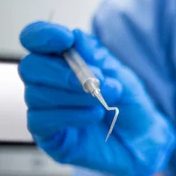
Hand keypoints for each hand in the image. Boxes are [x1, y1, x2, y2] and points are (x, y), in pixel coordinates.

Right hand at [19, 21, 175, 175]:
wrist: (144, 140)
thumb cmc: (130, 106)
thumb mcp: (118, 74)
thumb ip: (95, 55)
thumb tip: (75, 36)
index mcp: (63, 61)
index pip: (35, 40)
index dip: (43, 35)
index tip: (65, 39)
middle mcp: (48, 84)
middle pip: (30, 67)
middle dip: (62, 73)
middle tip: (95, 82)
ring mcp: (45, 110)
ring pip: (36, 94)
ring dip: (74, 95)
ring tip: (102, 101)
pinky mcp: (47, 136)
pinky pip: (42, 120)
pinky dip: (70, 115)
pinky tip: (93, 116)